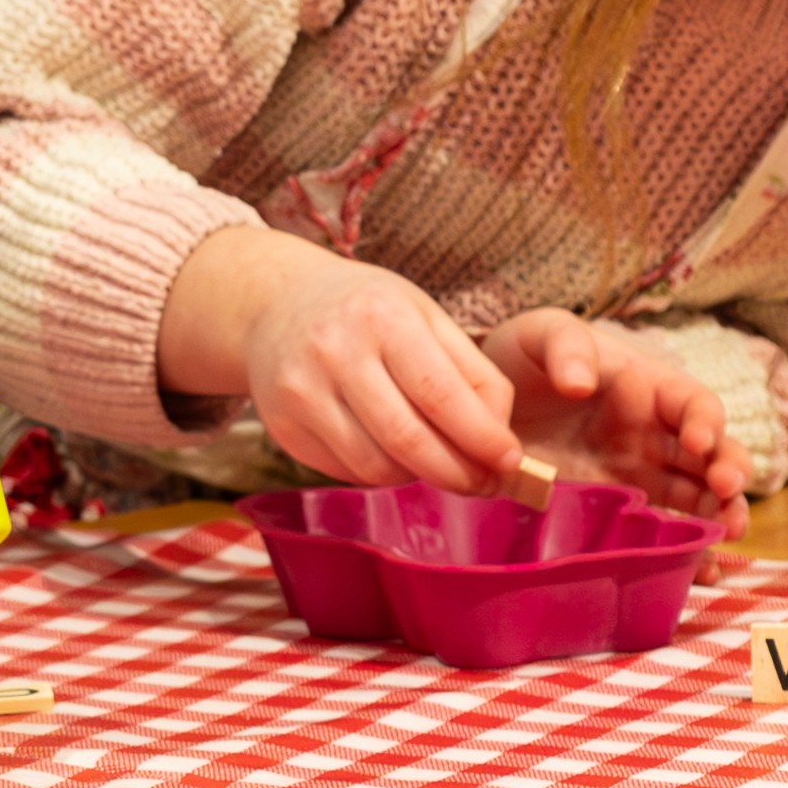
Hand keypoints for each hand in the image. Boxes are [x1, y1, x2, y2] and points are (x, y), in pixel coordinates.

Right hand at [174, 232, 518, 491]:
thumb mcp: (425, 316)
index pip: (441, 394)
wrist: (277, 304)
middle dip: (457, 473)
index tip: (510, 460)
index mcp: (383, 317)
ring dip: (419, 477)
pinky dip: (381, 473)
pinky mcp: (283, 425)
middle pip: (408, 440)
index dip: (482, 437)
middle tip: (483, 484)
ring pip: (376, 466)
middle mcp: (336, 351)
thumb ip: (473, 373)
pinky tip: (392, 454)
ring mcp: (302, 391)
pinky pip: (347, 471)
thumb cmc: (369, 311)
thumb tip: (500, 443)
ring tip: (436, 463)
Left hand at [483, 308, 750, 529]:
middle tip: (727, 493)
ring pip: (698, 499)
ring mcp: (637, 478)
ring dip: (722, 515)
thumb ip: (564, 344)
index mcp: (648, 388)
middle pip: (711, 456)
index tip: (700, 442)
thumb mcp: (538, 335)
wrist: (479, 409)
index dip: (706, 422)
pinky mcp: (615, 515)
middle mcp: (654, 436)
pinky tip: (701, 574)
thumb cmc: (521, 361)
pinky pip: (661, 536)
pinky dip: (686, 555)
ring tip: (728, 534)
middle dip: (729, 475)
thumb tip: (581, 382)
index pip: (694, 404)